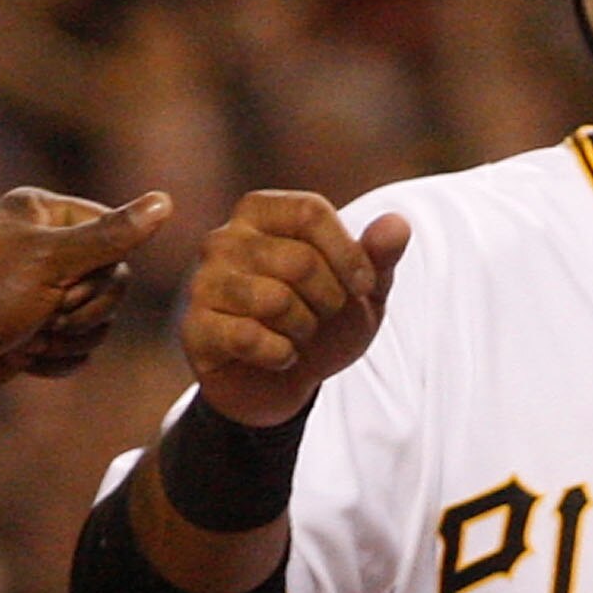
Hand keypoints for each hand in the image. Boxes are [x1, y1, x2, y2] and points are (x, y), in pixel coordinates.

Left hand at [0, 188, 172, 398]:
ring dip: (68, 338)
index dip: (102, 272)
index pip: (116, 236)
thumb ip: (111, 236)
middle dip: (84, 311)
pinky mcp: (38, 329)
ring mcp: (42, 290)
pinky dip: (55, 359)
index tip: (66, 285)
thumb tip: (165, 202)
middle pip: (113, 282)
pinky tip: (24, 357)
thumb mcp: (50, 262)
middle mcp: (46, 245)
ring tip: (30, 338)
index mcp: (45, 212)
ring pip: (99, 320)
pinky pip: (78, 348)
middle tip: (47, 316)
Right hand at [182, 192, 411, 427]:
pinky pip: (249, 338)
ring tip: (300, 334)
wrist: (283, 381)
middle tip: (325, 316)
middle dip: (330, 300)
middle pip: (299, 261)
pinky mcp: (195, 328)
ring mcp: (203, 283)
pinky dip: (281, 355)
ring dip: (305, 329)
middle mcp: (223, 239)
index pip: (310, 212)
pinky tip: (280, 356)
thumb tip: (398, 224)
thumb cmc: (321, 319)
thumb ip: (380, 255)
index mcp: (260, 211)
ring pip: (275, 300)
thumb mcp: (362, 289)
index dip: (349, 254)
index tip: (364, 286)